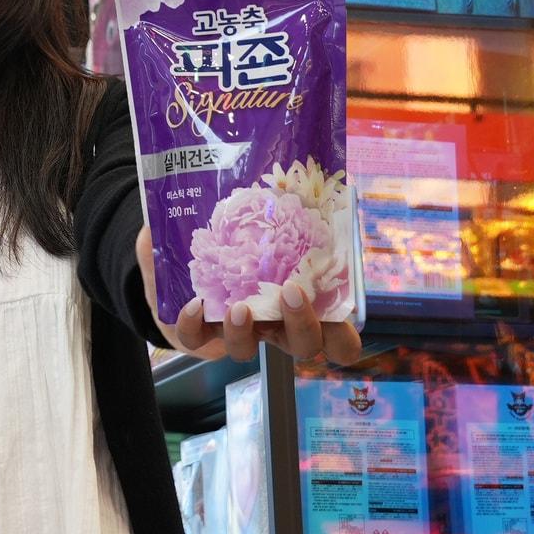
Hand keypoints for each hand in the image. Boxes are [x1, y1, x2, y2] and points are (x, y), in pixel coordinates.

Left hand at [136, 226, 360, 365]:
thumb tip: (275, 180)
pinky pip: (200, 343)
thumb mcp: (258, 234)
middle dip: (303, 324)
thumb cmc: (239, 253)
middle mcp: (274, 328)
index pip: (337, 338)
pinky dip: (195, 327)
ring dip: (246, 331)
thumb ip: (267, 215)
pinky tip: (194, 305)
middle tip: (290, 291)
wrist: (188, 281)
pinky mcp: (203, 338)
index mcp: (299, 307)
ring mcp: (240, 334)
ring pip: (251, 352)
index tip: (342, 311)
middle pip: (304, 346)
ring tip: (238, 307)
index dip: (345, 337)